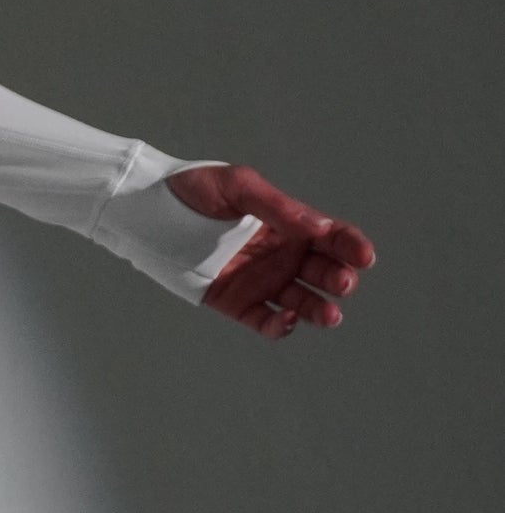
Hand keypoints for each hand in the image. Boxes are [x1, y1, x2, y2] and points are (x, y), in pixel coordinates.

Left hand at [166, 163, 375, 340]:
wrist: (148, 210)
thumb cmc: (195, 189)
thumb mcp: (238, 186)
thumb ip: (277, 206)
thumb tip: (320, 228)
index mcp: (288, 225)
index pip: (332, 238)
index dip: (352, 247)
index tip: (363, 256)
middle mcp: (281, 256)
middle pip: (324, 272)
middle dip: (339, 278)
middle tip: (342, 281)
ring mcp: (261, 282)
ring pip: (301, 302)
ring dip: (319, 310)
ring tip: (330, 314)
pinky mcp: (237, 303)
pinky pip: (264, 321)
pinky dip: (280, 326)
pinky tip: (287, 320)